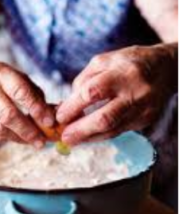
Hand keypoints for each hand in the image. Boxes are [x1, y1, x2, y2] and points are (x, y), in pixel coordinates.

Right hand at [0, 60, 54, 146]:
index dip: (36, 108)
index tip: (50, 121)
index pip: (20, 92)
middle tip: (42, 140)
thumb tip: (53, 115)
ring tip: (34, 141)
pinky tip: (19, 137)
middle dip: (28, 131)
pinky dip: (9, 138)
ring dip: (19, 138)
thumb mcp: (17, 77)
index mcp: (2, 74)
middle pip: (8, 114)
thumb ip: (35, 94)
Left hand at [57, 44, 177, 144]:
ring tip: (71, 140)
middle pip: (105, 118)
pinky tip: (87, 136)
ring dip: (89, 137)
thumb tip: (67, 105)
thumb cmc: (127, 62)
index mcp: (122, 73)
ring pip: (113, 130)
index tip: (60, 116)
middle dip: (81, 130)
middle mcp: (135, 93)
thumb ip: (83, 80)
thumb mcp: (103, 61)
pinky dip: (100, 135)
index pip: (93, 92)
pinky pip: (119, 131)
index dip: (73, 107)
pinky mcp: (145, 120)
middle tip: (64, 137)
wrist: (165, 69)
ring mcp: (143, 109)